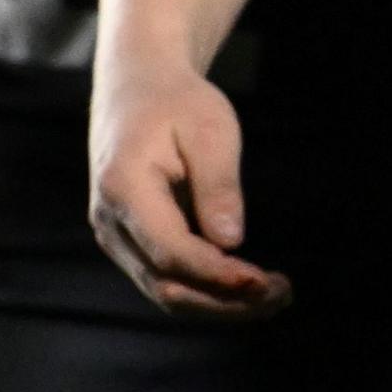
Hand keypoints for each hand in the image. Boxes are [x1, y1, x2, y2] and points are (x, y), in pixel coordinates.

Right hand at [88, 55, 291, 319]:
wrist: (138, 88)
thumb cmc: (178, 103)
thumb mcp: (209, 129)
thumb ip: (218, 186)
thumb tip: (231, 243)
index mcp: (123, 189)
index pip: (170, 253)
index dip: (217, 275)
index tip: (262, 282)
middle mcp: (110, 223)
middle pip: (165, 285)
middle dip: (224, 300)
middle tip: (281, 296)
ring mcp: (116, 237)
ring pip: (164, 291)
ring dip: (220, 303)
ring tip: (276, 297)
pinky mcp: (131, 242)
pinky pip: (167, 278)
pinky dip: (208, 290)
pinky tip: (252, 287)